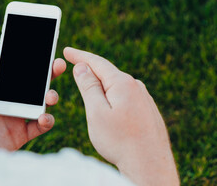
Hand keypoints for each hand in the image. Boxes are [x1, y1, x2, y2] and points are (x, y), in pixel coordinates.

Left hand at [0, 49, 65, 150]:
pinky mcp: (21, 134)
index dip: (29, 62)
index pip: (15, 71)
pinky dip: (47, 120)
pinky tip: (43, 117)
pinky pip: (40, 125)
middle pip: (32, 84)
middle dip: (48, 74)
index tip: (43, 52)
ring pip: (40, 102)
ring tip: (50, 96)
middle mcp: (7, 100)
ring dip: (51, 96)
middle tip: (58, 65)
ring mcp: (15, 117)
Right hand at [63, 47, 178, 185]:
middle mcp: (136, 86)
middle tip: (73, 66)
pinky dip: (112, 97)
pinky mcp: (147, 110)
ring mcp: (144, 98)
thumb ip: (88, 87)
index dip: (79, 56)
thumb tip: (82, 67)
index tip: (67, 50)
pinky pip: (125, 97)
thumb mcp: (96, 112)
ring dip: (101, 86)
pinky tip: (109, 107)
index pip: (96, 62)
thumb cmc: (120, 141)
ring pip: (116, 86)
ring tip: (88, 90)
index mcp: (122, 83)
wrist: (149, 166)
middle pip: (107, 73)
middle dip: (89, 70)